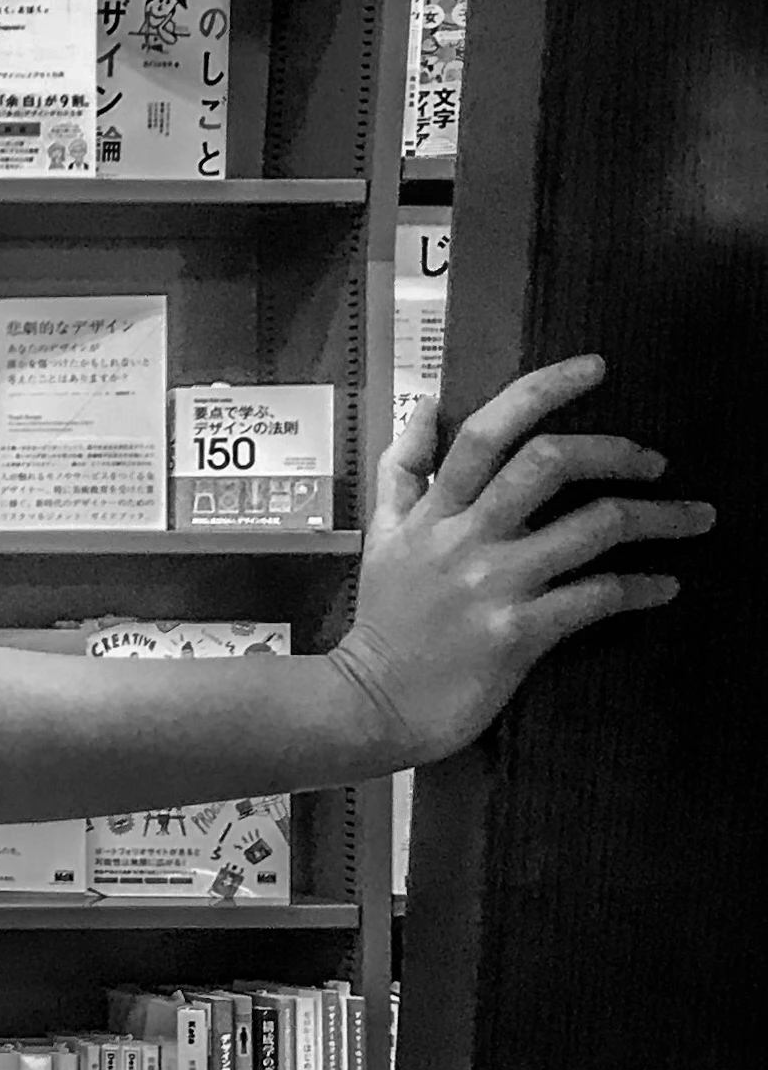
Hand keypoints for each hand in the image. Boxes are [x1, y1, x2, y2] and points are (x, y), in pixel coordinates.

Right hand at [336, 356, 711, 768]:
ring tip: (697, 517)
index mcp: (431, 510)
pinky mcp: (519, 632)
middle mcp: (463, 537)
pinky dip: (643, 587)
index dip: (543, 390)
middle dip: (614, 450)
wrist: (372, 702)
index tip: (596, 368)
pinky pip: (598, 596)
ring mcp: (494, 584)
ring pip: (592, 527)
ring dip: (660, 518)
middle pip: (547, 464)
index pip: (485, 432)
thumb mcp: (380, 535)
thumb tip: (427, 405)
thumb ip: (402, 470)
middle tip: (656, 459)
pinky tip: (666, 586)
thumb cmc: (385, 618)